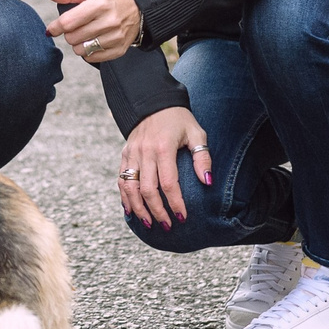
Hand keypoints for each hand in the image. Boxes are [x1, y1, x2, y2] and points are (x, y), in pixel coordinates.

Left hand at [44, 0, 143, 64]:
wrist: (139, 7)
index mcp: (100, 4)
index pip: (68, 22)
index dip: (55, 26)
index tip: (52, 28)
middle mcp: (109, 21)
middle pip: (72, 38)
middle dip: (69, 33)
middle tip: (76, 27)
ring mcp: (116, 37)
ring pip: (81, 50)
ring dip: (78, 43)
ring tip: (85, 33)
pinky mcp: (119, 49)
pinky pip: (92, 58)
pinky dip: (88, 52)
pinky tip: (93, 41)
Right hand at [120, 105, 209, 230]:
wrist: (152, 102)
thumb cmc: (179, 120)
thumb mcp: (196, 133)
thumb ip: (202, 158)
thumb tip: (207, 181)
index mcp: (163, 147)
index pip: (169, 182)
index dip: (175, 203)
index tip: (183, 217)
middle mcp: (144, 152)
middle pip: (147, 190)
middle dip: (157, 211)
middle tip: (168, 225)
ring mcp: (132, 154)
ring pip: (130, 188)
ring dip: (139, 209)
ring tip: (149, 224)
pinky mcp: (124, 155)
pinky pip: (121, 180)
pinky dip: (125, 197)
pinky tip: (131, 211)